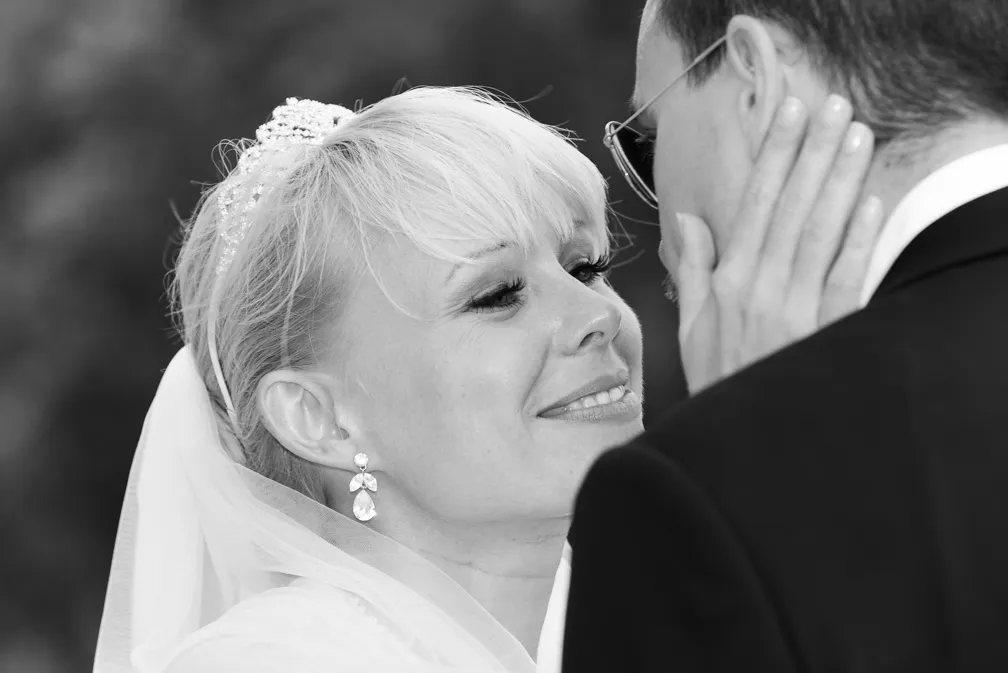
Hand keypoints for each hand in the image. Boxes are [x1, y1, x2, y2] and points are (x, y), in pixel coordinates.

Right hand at [669, 95, 883, 394]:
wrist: (741, 441)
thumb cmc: (719, 381)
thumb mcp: (693, 327)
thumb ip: (695, 269)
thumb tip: (688, 220)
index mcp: (729, 282)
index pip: (754, 204)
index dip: (773, 155)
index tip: (786, 112)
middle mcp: (761, 288)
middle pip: (791, 207)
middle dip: (812, 151)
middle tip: (831, 105)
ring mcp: (795, 310)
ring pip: (820, 233)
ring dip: (839, 181)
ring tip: (855, 135)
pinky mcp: (825, 333)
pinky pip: (844, 280)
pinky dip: (858, 241)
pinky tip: (872, 203)